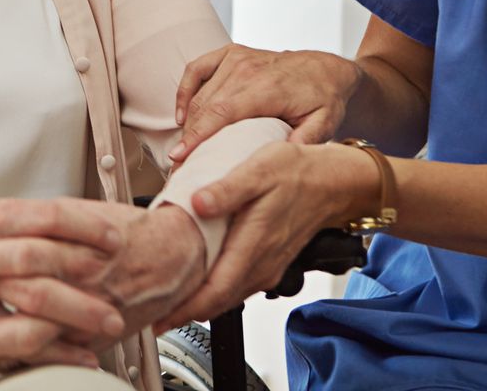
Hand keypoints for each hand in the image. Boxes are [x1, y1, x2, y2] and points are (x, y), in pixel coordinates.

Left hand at [0, 201, 205, 372]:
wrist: (175, 260)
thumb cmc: (123, 235)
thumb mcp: (79, 211)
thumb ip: (27, 216)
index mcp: (83, 231)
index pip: (39, 221)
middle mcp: (85, 270)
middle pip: (31, 267)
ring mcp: (85, 309)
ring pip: (31, 327)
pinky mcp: (86, 339)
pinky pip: (43, 356)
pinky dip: (8, 363)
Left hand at [159, 141, 376, 328]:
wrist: (333, 182)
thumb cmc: (296, 172)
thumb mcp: (259, 169)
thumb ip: (227, 189)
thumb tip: (197, 203)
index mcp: (253, 244)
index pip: (215, 291)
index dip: (186, 308)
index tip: (160, 318)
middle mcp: (261, 264)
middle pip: (218, 301)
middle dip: (185, 312)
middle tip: (153, 316)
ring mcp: (266, 267)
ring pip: (228, 296)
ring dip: (199, 304)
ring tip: (169, 303)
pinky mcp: (269, 263)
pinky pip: (238, 286)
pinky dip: (216, 292)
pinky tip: (199, 285)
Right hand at [172, 44, 361, 160]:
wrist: (326, 69)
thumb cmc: (324, 98)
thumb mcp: (325, 122)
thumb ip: (306, 139)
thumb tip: (279, 158)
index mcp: (267, 87)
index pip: (222, 112)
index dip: (198, 135)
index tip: (181, 157)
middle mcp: (247, 69)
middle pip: (205, 105)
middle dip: (188, 136)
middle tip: (179, 164)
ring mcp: (236, 59)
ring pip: (199, 92)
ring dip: (187, 121)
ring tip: (183, 148)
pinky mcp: (230, 54)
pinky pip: (196, 68)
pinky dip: (184, 90)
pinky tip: (181, 114)